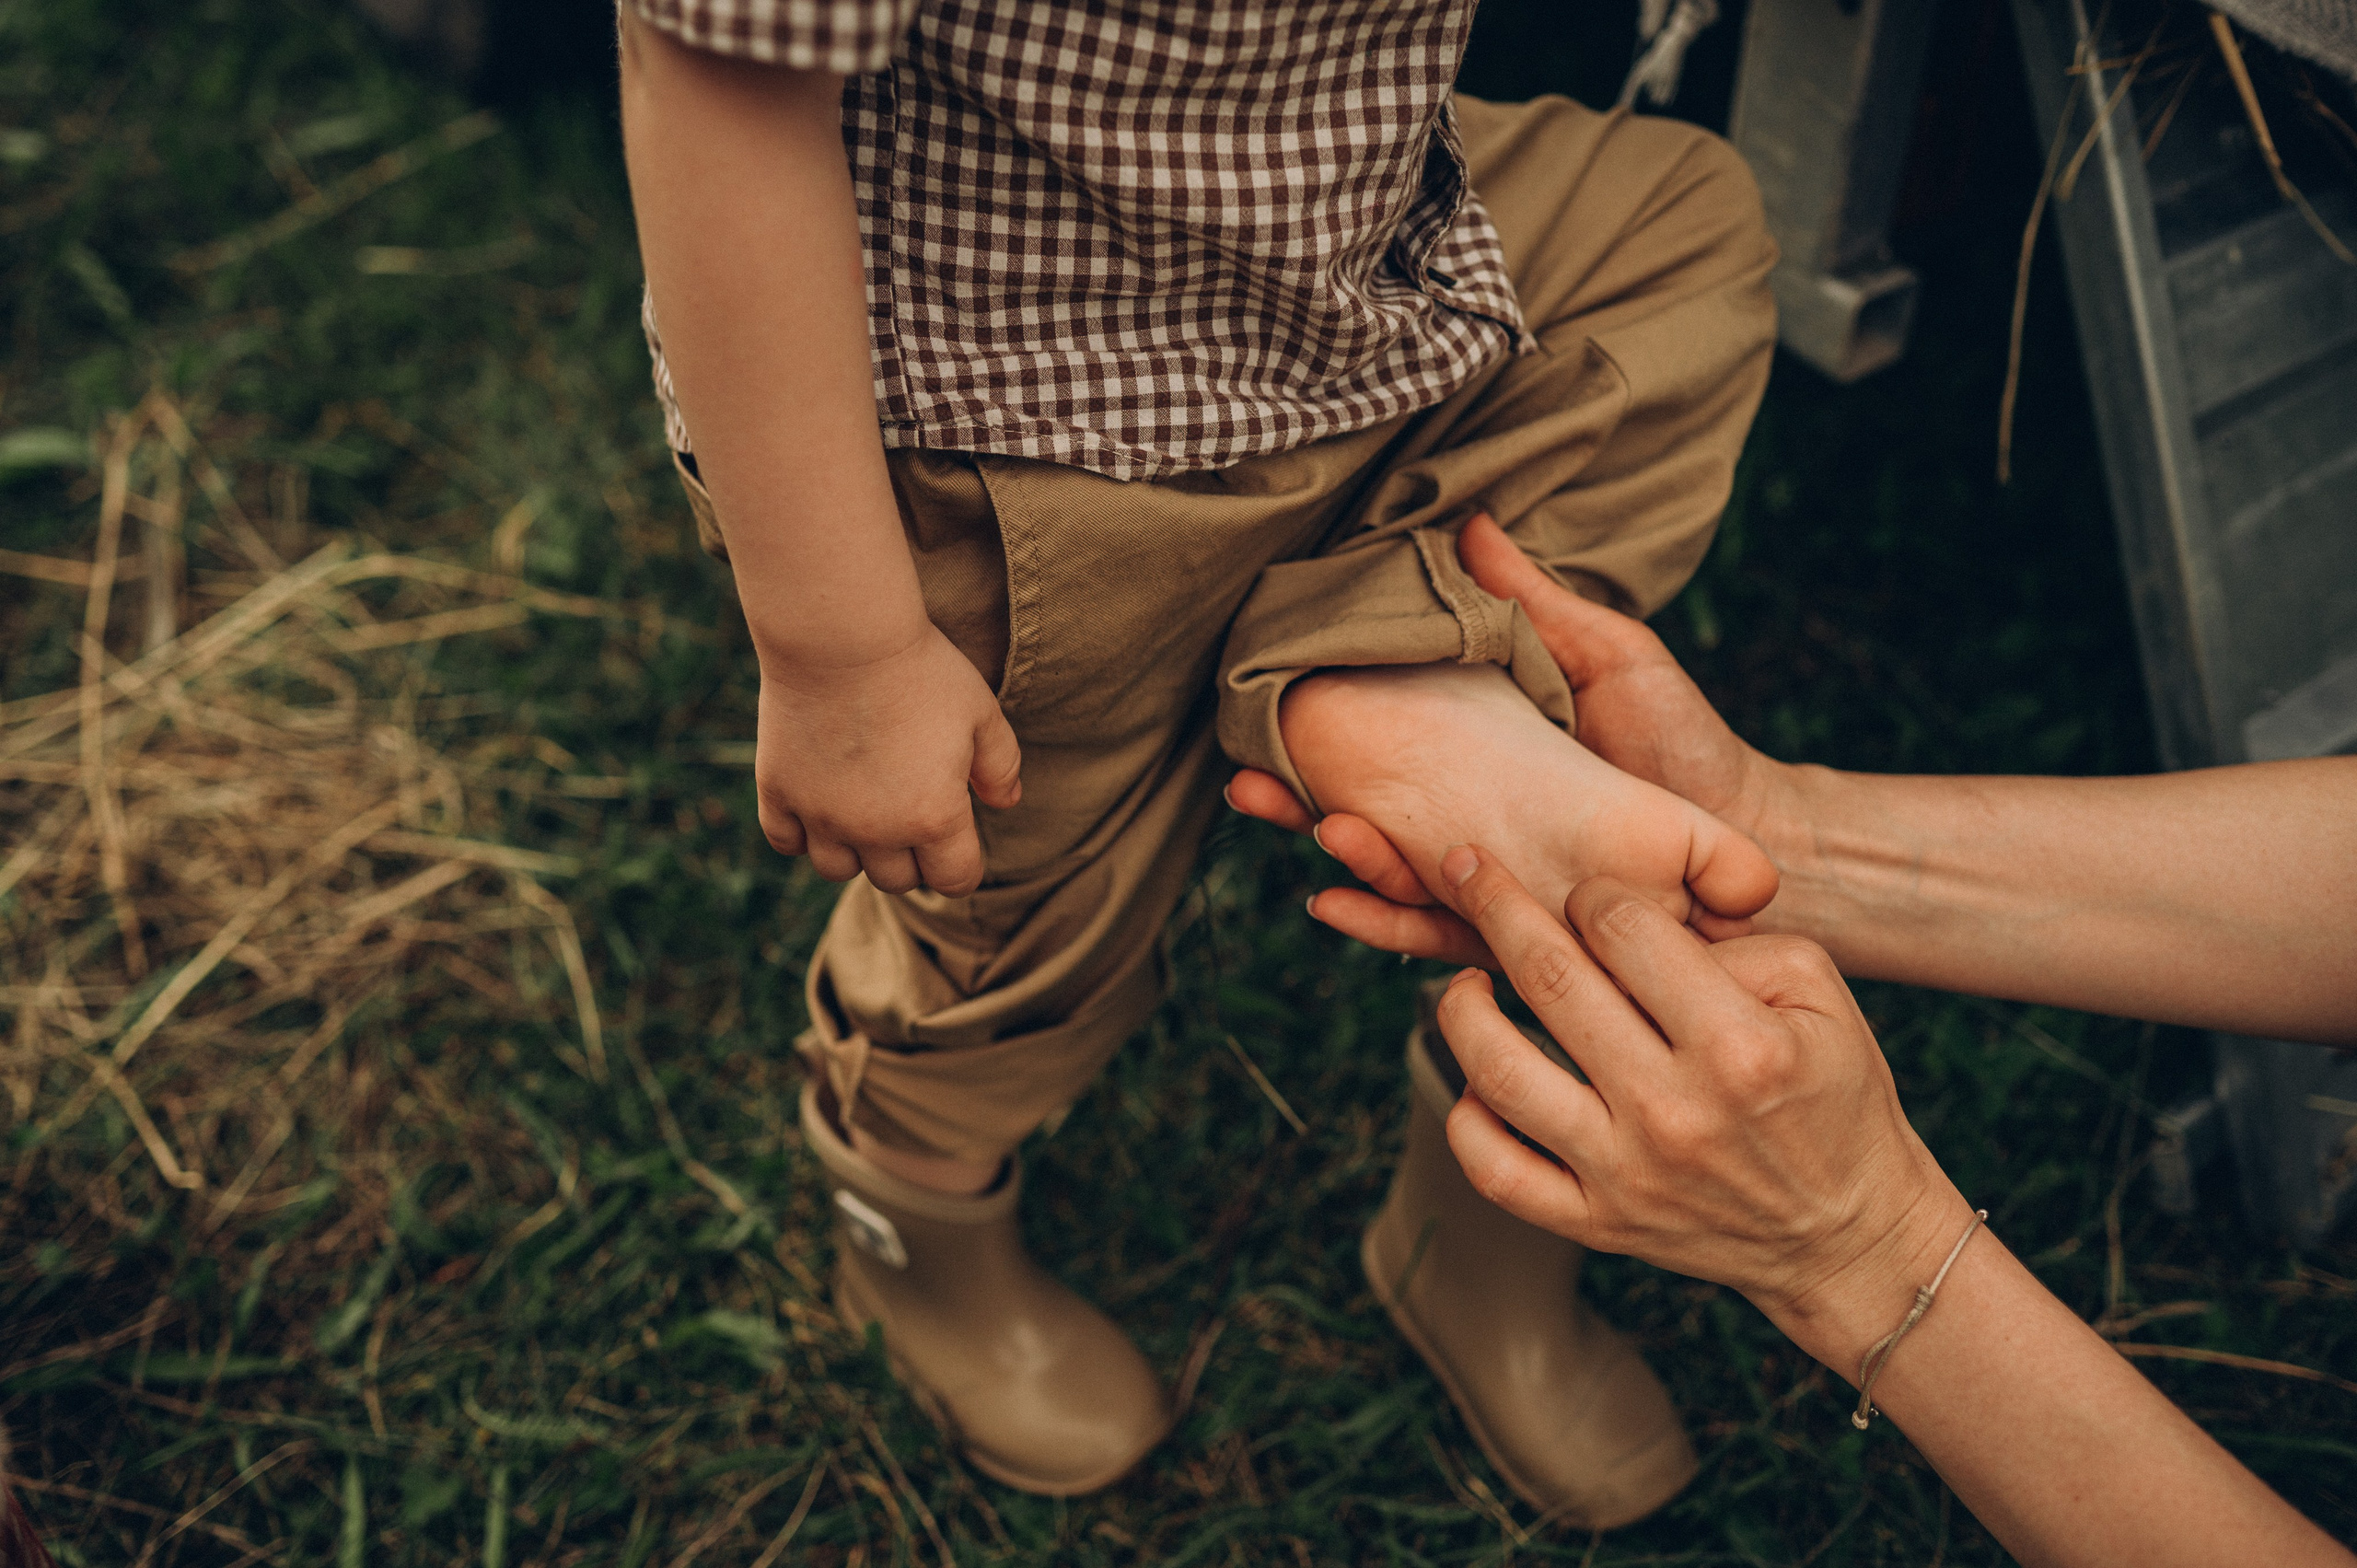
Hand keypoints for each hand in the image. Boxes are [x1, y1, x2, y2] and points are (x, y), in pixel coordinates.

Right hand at [755, 625, 1020, 895]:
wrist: (842, 636)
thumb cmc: (922, 670)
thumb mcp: (982, 713)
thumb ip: (1001, 765)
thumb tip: (1006, 802)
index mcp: (935, 817)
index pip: (955, 880)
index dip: (961, 866)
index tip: (957, 843)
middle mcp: (876, 831)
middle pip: (897, 879)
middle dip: (911, 856)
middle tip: (911, 812)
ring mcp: (822, 816)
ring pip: (838, 869)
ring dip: (856, 851)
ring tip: (864, 812)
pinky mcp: (778, 793)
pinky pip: (785, 841)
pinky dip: (801, 833)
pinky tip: (819, 803)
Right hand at [1227, 514, 1789, 964]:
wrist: (1754, 834)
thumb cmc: (1682, 739)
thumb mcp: (1605, 651)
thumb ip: (1533, 600)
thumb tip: (1470, 524)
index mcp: (1481, 761)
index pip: (1380, 756)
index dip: (1316, 745)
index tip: (1262, 728)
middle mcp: (1470, 824)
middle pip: (1363, 821)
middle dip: (1300, 808)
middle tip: (1250, 787)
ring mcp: (1489, 882)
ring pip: (1391, 880)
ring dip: (1342, 860)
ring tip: (1312, 831)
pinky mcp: (1515, 935)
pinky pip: (1437, 937)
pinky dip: (1385, 925)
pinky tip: (1336, 904)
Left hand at [1432, 847, 1966, 1344]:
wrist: (1847, 1235)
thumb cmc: (1835, 1100)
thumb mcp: (1822, 997)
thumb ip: (1734, 942)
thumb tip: (1637, 925)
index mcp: (1739, 1046)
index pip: (1625, 931)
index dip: (1593, 893)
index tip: (1587, 895)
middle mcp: (1674, 1111)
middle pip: (1550, 982)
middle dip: (1495, 906)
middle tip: (1464, 868)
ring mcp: (1627, 1175)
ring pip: (1500, 1074)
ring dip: (1461, 1010)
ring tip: (1464, 980)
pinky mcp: (1598, 1224)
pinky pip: (1496, 1171)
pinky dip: (1466, 1118)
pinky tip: (1474, 1077)